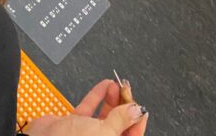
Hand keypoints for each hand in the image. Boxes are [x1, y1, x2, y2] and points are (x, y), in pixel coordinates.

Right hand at [26, 81, 147, 135]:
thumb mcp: (104, 131)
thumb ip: (121, 119)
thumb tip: (135, 110)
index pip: (132, 134)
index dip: (137, 120)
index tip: (139, 105)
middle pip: (120, 123)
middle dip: (124, 105)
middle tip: (126, 90)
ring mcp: (89, 133)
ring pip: (105, 114)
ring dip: (112, 98)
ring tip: (116, 85)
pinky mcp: (76, 124)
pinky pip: (90, 108)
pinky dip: (97, 96)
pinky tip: (104, 86)